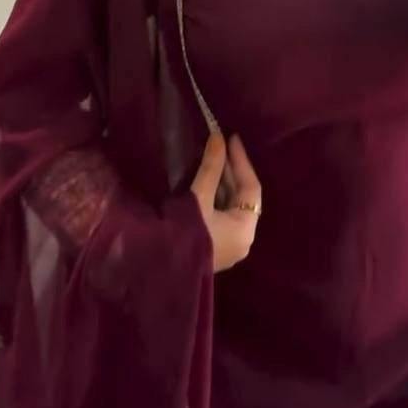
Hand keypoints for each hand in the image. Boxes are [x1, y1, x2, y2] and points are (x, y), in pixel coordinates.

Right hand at [191, 133, 261, 272]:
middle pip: (242, 197)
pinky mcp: (215, 248)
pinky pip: (222, 216)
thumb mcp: (199, 198)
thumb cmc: (183, 233)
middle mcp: (243, 239)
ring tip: (214, 158)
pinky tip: (208, 181)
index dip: (241, 160)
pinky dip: (217, 198)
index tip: (233, 138)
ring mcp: (229, 246)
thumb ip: (212, 168)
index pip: (251, 187)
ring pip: (231, 207)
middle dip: (232, 170)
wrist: (156, 270)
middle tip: (221, 145)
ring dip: (223, 183)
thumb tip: (218, 137)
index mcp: (245, 229)